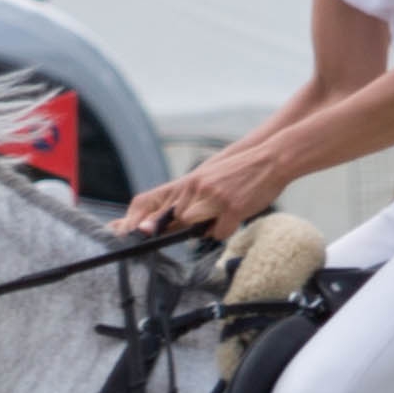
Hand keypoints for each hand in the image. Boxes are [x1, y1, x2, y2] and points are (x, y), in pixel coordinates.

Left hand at [125, 139, 297, 241]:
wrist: (270, 159)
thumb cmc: (241, 172)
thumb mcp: (209, 178)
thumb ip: (191, 198)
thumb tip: (177, 222)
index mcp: (188, 181)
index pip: (148, 201)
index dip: (132, 220)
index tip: (122, 233)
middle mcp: (195, 188)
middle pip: (174, 219)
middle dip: (182, 227)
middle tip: (203, 218)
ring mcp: (211, 197)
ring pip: (194, 226)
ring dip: (208, 225)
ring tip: (224, 211)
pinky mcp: (230, 208)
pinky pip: (219, 232)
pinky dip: (227, 228)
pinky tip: (236, 214)